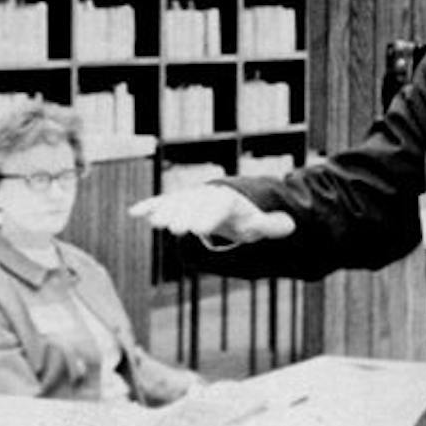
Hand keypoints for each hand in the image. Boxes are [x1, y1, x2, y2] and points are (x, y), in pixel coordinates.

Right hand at [128, 183, 293, 244]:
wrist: (225, 201)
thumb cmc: (242, 217)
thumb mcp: (258, 223)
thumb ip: (271, 226)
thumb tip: (292, 226)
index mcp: (226, 202)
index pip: (217, 210)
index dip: (208, 219)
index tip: (200, 229)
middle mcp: (205, 196)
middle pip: (193, 206)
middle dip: (184, 216)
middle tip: (174, 227)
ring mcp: (189, 198)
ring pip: (175, 203)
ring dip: (163, 211)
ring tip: (152, 221)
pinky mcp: (175, 204)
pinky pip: (161, 204)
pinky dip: (148, 207)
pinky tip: (134, 213)